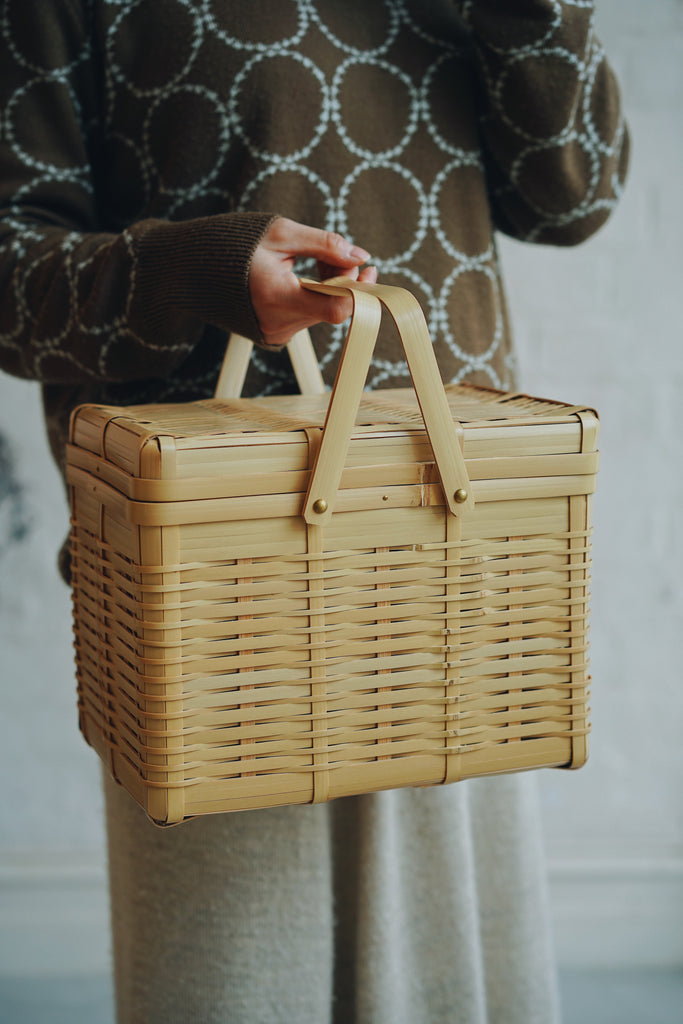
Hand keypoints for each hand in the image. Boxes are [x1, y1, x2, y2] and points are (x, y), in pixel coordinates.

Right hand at [249, 217, 377, 346]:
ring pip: (321, 313)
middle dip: (344, 281)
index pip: (336, 308)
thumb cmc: (237, 245)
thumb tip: (360, 256)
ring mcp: (275, 333)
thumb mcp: (282, 233)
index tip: (367, 268)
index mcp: (276, 296)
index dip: (358, 289)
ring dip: (330, 288)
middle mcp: (277, 323)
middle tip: (337, 254)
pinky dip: (314, 298)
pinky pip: (307, 317)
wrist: (198, 269)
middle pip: (331, 308)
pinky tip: (304, 279)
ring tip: (316, 262)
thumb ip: (325, 244)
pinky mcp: (274, 335)